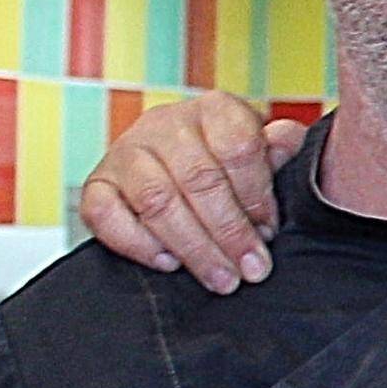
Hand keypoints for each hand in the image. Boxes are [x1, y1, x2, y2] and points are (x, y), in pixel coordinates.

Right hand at [76, 91, 299, 291]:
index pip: (237, 145)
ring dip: (193, 247)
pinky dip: (138, 244)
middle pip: (198, 178)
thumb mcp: (262, 152)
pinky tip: (169, 263)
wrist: (172, 164)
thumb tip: (289, 141)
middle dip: (229, 231)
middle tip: (250, 269)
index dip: (256, 194)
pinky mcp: (97, 183)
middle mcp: (164, 124)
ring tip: (221, 278)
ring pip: (157, 200)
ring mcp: (125, 152)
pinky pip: (105, 214)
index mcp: (214, 109)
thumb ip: (278, 148)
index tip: (270, 230)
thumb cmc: (228, 163)